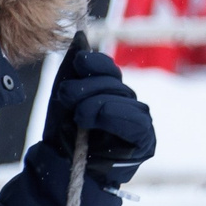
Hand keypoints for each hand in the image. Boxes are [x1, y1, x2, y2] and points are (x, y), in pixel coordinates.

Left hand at [43, 34, 153, 183]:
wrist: (60, 169)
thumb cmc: (63, 136)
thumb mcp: (63, 97)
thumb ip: (73, 69)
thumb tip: (80, 35)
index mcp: (110, 92)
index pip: (110, 69)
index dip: (96, 62)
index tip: (79, 64)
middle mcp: (128, 104)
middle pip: (114, 82)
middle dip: (86, 87)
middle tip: (66, 99)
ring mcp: (138, 122)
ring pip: (122, 97)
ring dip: (93, 103)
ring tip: (77, 117)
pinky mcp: (145, 140)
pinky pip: (135, 120)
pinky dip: (111, 115)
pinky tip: (91, 120)